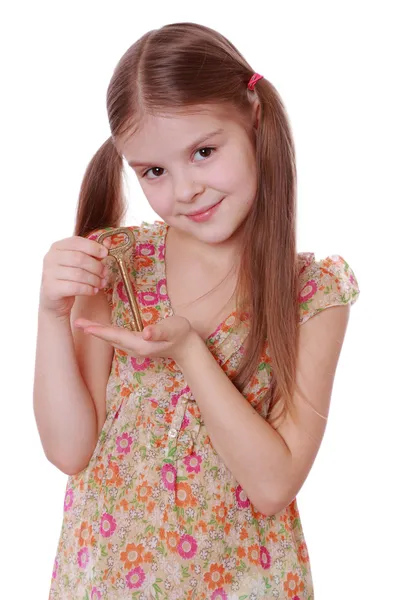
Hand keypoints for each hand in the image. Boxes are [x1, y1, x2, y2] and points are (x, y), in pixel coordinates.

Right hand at [39, 234, 111, 318]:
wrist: (54, 298)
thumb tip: (108, 242)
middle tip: (105, 273)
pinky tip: (94, 291)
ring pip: (78, 274)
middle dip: (96, 266)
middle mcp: (50, 258)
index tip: (105, 253)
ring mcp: (49, 273)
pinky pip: (75, 287)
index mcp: (57, 247)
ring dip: (94, 280)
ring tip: (101, 283)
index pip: (76, 242)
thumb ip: (93, 252)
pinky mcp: (52, 289)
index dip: (93, 247)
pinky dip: (88, 289)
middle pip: (79, 258)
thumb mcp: (80, 262)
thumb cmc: (69, 277)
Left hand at [74, 315, 198, 363]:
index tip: (86, 326)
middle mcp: (134, 348)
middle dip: (93, 331)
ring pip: (112, 339)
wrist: (187, 347)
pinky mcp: (137, 345)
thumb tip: (145, 332)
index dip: (100, 330)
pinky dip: (106, 333)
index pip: (116, 335)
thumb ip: (159, 331)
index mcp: (140, 344)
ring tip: (84, 325)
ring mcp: (135, 348)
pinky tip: (101, 329)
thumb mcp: (173, 329)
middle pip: (110, 338)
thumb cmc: (181, 334)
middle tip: (76, 322)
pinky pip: (117, 339)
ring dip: (98, 332)